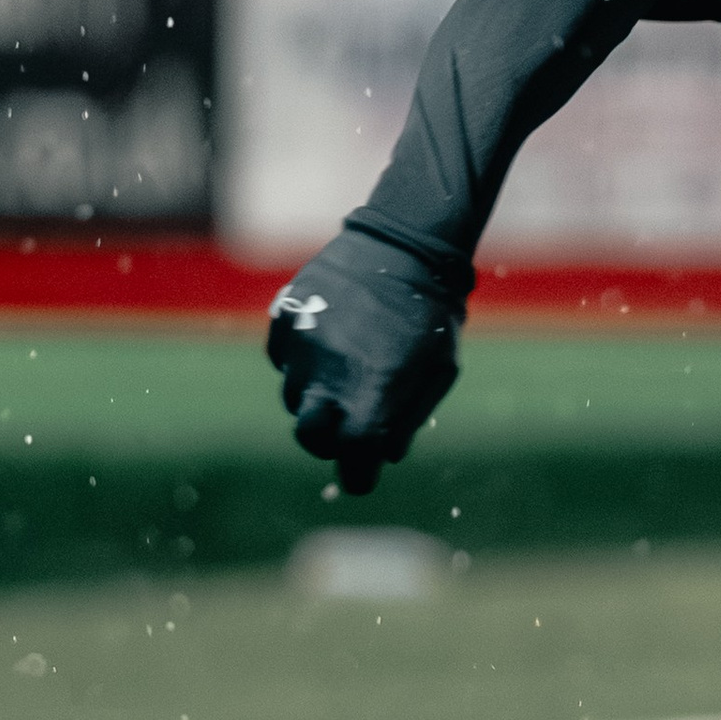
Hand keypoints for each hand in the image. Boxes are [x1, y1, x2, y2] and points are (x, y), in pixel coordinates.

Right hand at [266, 224, 463, 495]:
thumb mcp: (436, 372)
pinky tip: (330, 337)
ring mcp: (303, 346)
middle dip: (326, 442)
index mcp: (375, 392)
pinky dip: (301, 360)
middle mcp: (331, 374)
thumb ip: (405, 420)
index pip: (353, 458)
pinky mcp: (284, 319)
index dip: (358, 475)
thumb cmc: (430, 316)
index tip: (360, 475)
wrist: (403, 244)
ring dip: (317, 395)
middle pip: (310, 438)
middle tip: (343, 430)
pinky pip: (284, 360)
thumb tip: (378, 456)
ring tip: (348, 363)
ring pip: (296, 398)